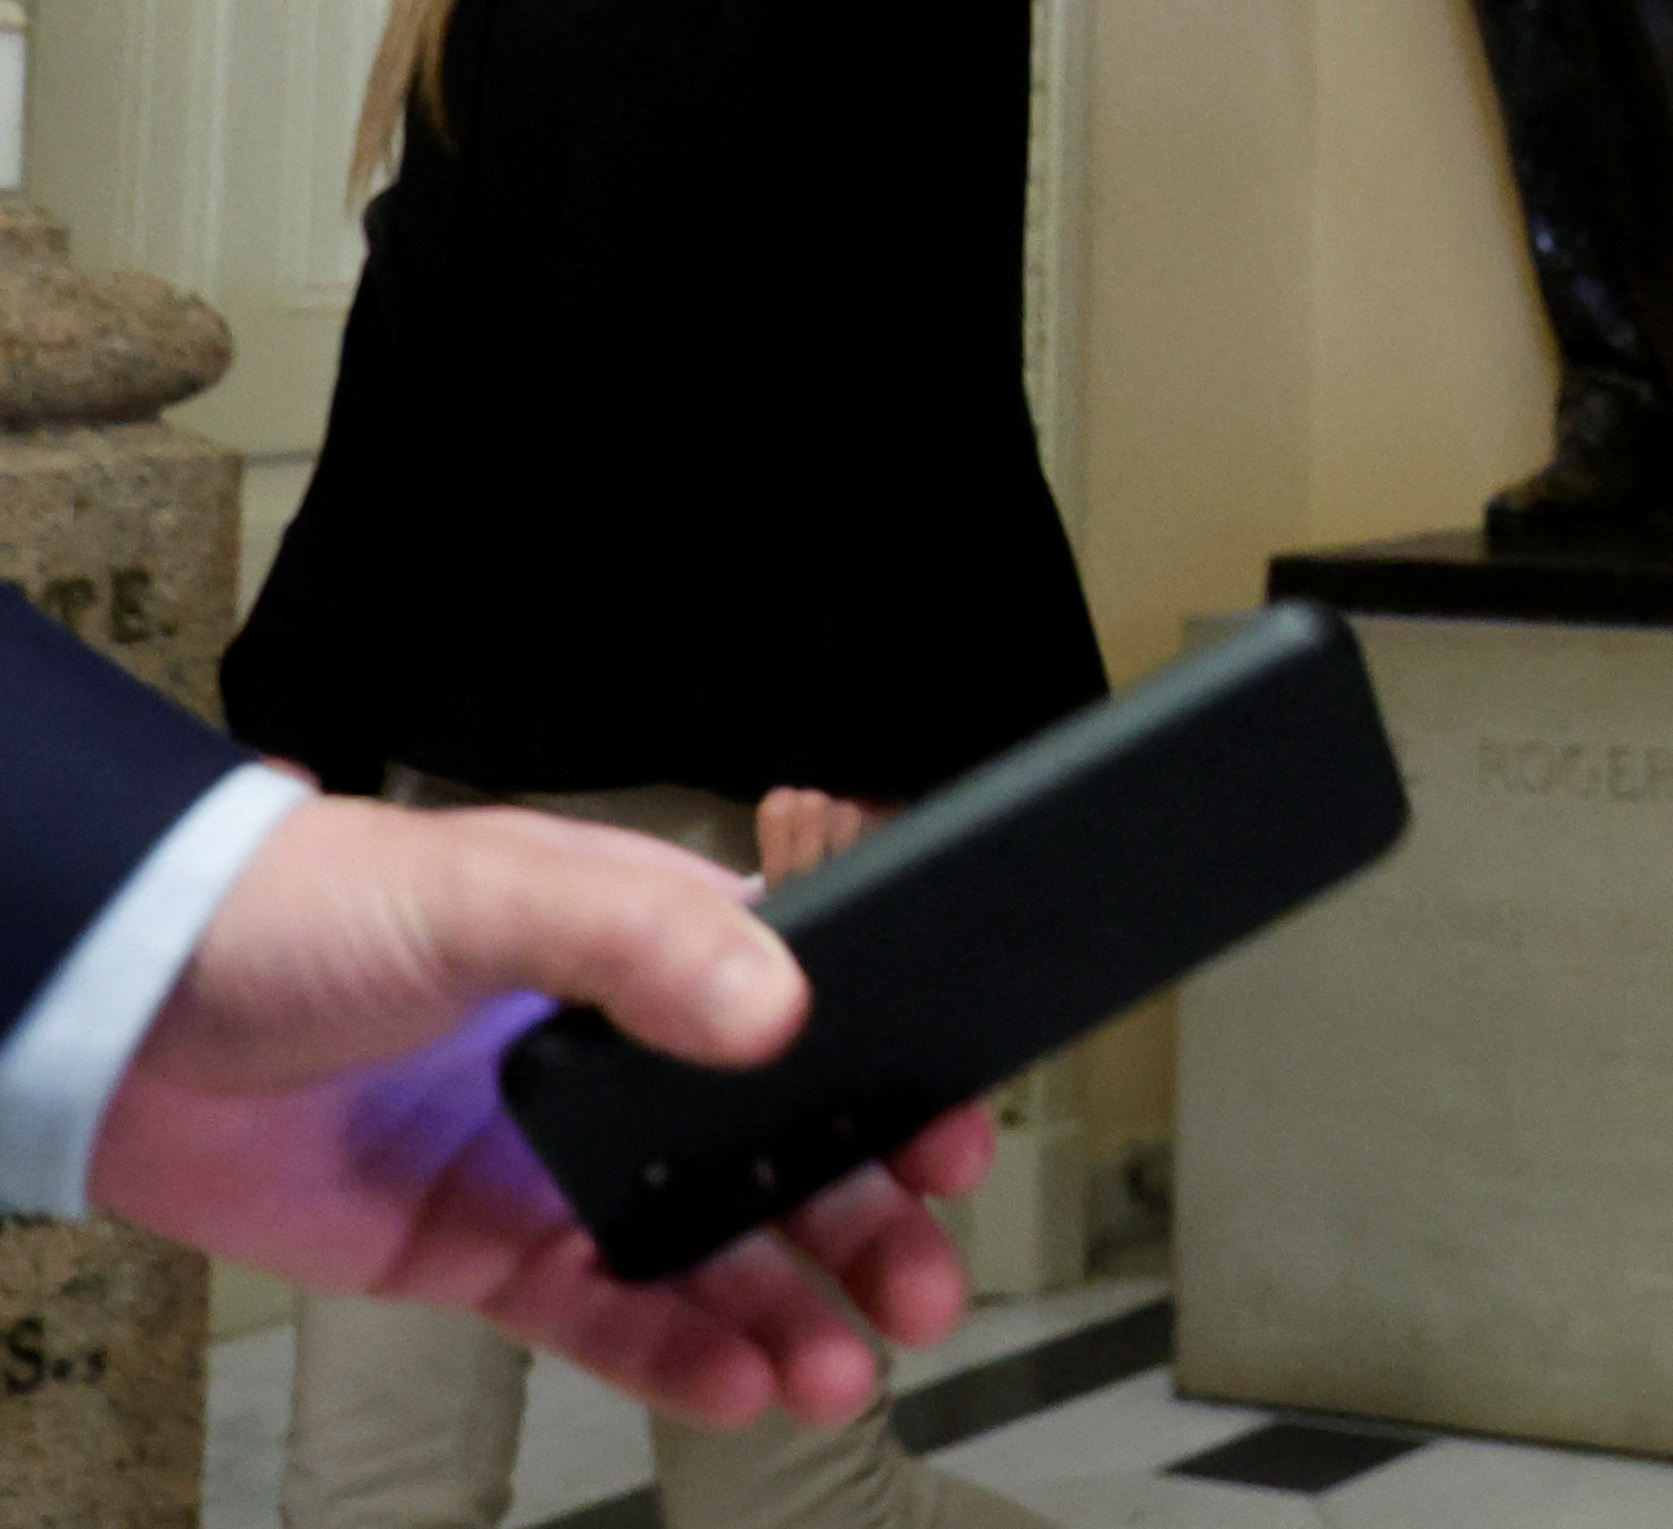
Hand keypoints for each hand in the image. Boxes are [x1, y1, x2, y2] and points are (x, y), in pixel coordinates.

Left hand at [86, 794, 990, 1425]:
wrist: (119, 1019)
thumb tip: (778, 1008)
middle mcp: (620, 1061)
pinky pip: (601, 1315)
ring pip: (708, 1251)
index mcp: (645, 949)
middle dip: (867, 1223)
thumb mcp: (485, 889)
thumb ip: (635, 941)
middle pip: (782, 1152)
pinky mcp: (483, 1251)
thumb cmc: (296, 910)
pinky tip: (740, 1382)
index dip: (891, 1085)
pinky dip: (675, 1355)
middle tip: (927, 1284)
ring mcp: (555, 1161)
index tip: (954, 1141)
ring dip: (786, 1306)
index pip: (810, 1018)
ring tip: (844, 1366)